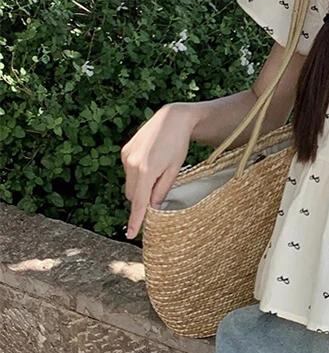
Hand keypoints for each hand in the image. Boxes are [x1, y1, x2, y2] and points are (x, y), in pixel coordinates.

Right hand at [121, 103, 193, 239]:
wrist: (172, 119)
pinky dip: (137, 174)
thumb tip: (153, 208)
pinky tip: (151, 162)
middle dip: (142, 198)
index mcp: (146, 171)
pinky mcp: (125, 151)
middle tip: (158, 189)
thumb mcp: (174, 170)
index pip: (138, 202)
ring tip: (158, 170)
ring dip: (140, 186)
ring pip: (129, 183)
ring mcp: (126, 156)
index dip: (135, 219)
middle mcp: (132, 164)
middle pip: (132, 195)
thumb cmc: (178, 144)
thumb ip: (162, 190)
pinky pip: (128, 171)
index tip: (131, 234)